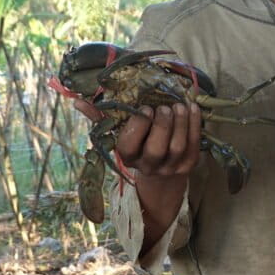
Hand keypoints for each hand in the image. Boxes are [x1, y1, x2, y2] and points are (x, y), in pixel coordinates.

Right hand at [73, 99, 202, 177]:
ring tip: (179, 105)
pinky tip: (192, 107)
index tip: (144, 108)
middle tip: (163, 107)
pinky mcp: (189, 165)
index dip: (138, 126)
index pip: (129, 146)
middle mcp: (149, 166)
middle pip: (156, 149)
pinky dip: (195, 124)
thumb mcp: (119, 133)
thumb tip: (78, 102)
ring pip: (178, 147)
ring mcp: (171, 167)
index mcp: (128, 157)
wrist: (162, 173)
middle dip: (162, 125)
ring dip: (180, 123)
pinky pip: (195, 145)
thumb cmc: (138, 144)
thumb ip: (100, 117)